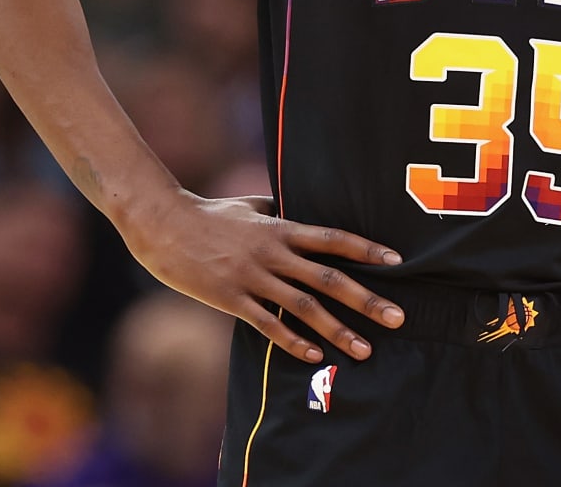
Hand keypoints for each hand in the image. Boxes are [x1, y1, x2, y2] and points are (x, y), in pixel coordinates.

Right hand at [120, 191, 404, 362]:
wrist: (162, 224)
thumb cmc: (208, 212)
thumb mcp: (250, 204)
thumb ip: (279, 210)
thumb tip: (301, 207)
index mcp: (281, 227)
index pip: (334, 239)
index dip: (367, 249)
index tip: (398, 261)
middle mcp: (273, 253)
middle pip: (329, 279)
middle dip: (367, 300)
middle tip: (398, 318)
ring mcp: (252, 277)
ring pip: (304, 307)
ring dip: (338, 330)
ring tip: (365, 349)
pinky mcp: (230, 299)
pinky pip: (267, 324)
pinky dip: (293, 341)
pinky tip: (314, 357)